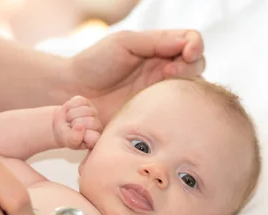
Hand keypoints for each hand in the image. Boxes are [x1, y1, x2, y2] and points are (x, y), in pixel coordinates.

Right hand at [53, 96, 102, 149]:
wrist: (58, 125)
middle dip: (75, 124)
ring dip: (71, 115)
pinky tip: (69, 111)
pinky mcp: (86, 102)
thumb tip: (81, 127)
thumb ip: (74, 138)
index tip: (74, 137)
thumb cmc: (65, 136)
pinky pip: (78, 101)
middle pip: (89, 122)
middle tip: (70, 127)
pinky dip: (69, 106)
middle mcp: (97, 126)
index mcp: (94, 139)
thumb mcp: (67, 140)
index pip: (94, 136)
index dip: (82, 135)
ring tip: (69, 120)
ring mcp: (92, 113)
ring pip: (84, 110)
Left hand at [70, 29, 205, 123]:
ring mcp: (158, 97)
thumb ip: (155, 41)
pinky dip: (172, 113)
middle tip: (168, 73)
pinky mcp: (149, 119)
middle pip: (196, 69)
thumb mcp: (123, 43)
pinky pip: (170, 119)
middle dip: (189, 69)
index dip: (195, 47)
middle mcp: (163, 74)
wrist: (71, 91)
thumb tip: (187, 42)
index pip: (191, 45)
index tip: (187, 53)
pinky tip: (158, 109)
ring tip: (162, 86)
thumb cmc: (94, 62)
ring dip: (183, 91)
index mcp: (160, 53)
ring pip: (187, 95)